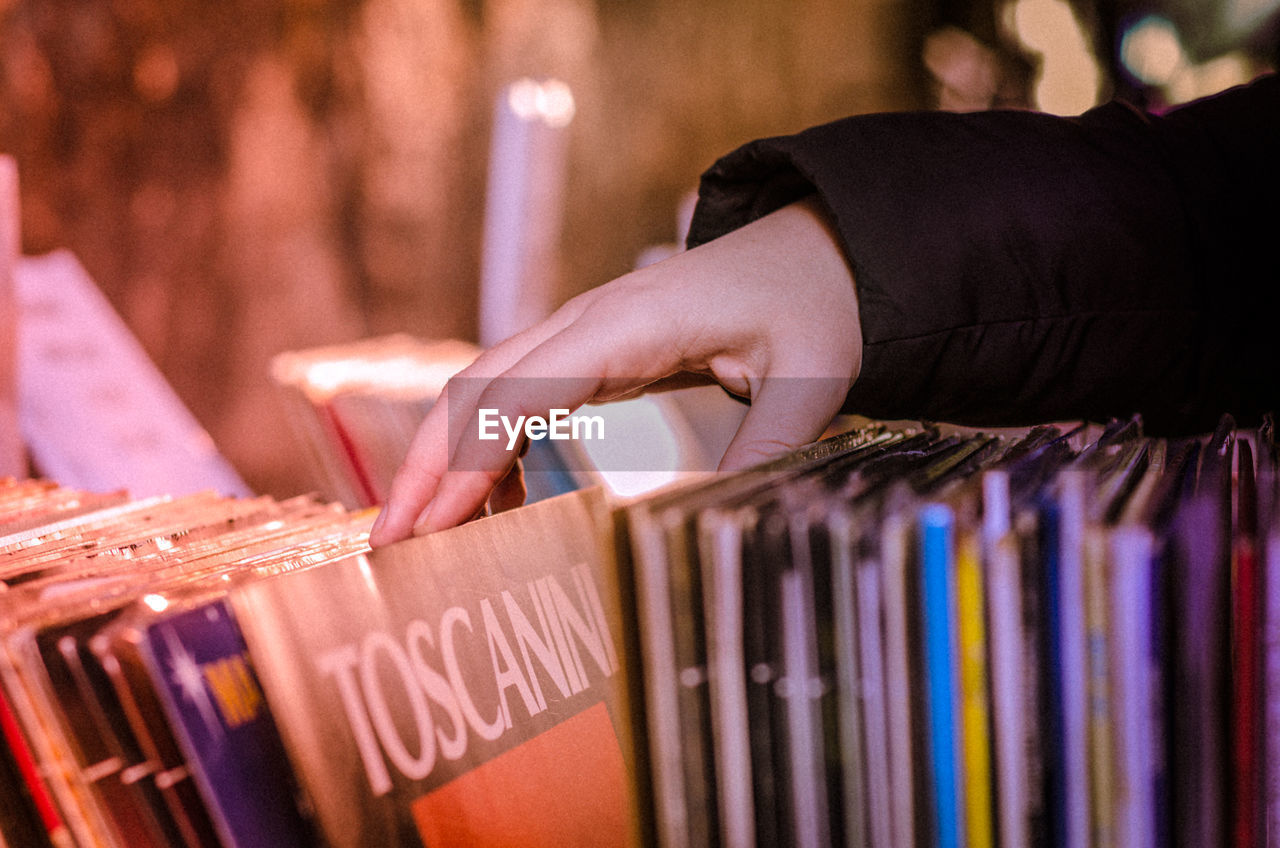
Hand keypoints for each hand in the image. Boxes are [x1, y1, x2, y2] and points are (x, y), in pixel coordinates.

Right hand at [368, 195, 862, 544]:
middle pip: (474, 390)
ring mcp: (583, 335)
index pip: (518, 394)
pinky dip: (488, 450)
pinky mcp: (594, 353)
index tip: (431, 529)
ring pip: (484, 392)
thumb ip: (768, 444)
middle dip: (424, 468)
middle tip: (390, 549)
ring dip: (444, 460)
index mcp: (626, 325)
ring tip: (427, 542)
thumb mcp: (811, 375)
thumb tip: (714, 524)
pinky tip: (495, 505)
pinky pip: (518, 397)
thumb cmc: (811, 301)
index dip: (466, 463)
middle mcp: (587, 324)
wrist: (816, 250)